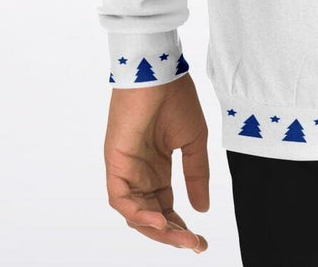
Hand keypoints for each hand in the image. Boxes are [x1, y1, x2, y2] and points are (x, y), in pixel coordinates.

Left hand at [104, 73, 209, 251]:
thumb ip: (197, 175)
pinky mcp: (115, 164)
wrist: (158, 73)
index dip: (180, 226)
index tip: (200, 240)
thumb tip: (202, 209)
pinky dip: (138, 214)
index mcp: (157, 168)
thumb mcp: (194, 141)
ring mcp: (126, 170)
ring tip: (182, 237)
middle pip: (151, 216)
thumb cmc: (175, 98)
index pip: (165, 207)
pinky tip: (160, 220)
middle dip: (172, 234)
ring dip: (157, 230)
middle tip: (194, 245)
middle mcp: (140, 174)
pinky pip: (121, 200)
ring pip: (135, 214)